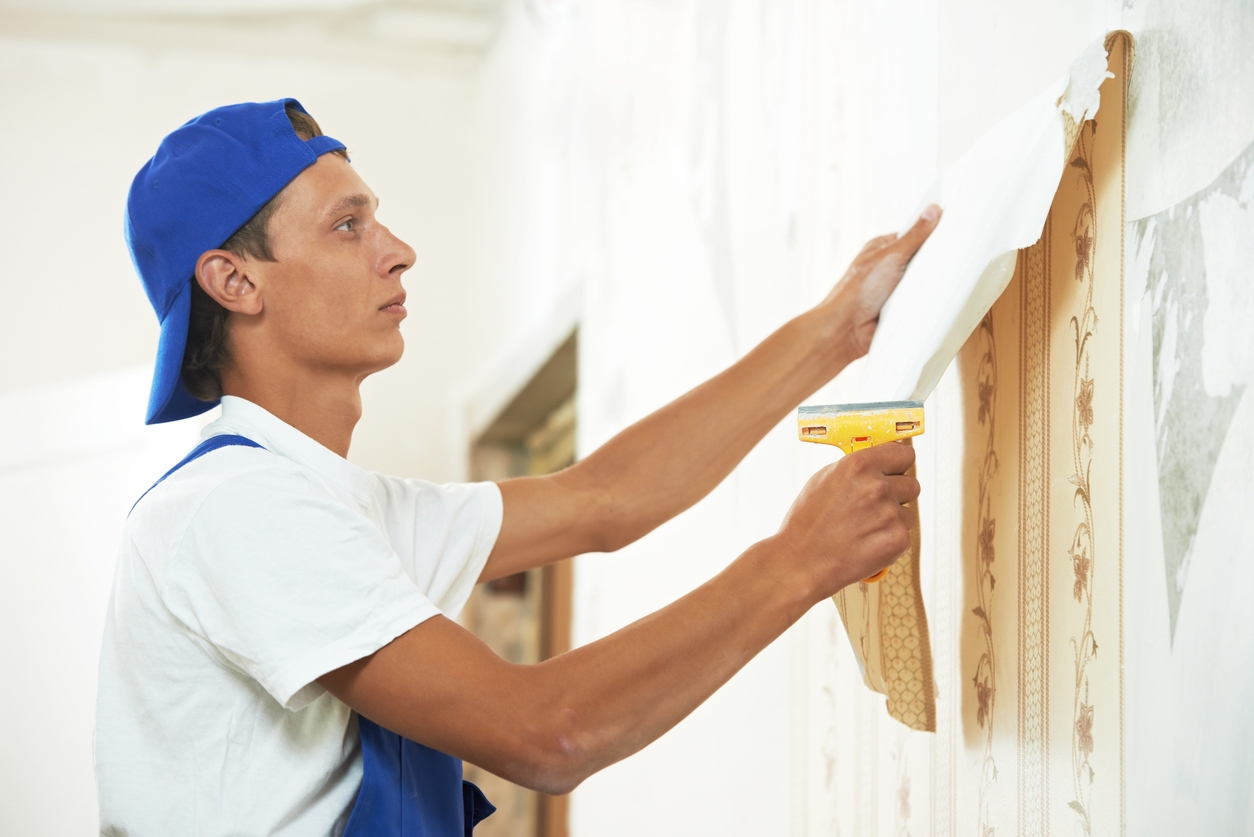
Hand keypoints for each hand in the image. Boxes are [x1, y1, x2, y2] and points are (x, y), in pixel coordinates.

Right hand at [772, 441, 919, 599]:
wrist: (800, 562)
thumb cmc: (806, 523)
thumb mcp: (824, 480)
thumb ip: (856, 469)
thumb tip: (878, 463)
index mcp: (859, 465)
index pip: (903, 453)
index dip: (899, 464)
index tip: (896, 471)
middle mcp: (877, 486)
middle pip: (911, 484)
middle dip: (897, 495)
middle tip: (874, 509)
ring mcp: (890, 513)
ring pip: (908, 513)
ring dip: (893, 521)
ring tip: (864, 530)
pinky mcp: (898, 539)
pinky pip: (904, 535)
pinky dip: (889, 541)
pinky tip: (866, 544)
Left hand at [819, 205, 940, 362]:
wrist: (848, 330)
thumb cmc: (859, 291)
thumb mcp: (891, 256)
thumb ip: (915, 236)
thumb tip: (932, 211)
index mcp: (882, 248)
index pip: (913, 234)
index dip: (933, 233)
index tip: (955, 229)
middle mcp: (887, 266)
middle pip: (922, 258)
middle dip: (936, 260)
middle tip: (958, 257)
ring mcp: (894, 288)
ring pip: (923, 281)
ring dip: (932, 284)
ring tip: (951, 279)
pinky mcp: (900, 308)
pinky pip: (921, 300)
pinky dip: (928, 301)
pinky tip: (939, 299)